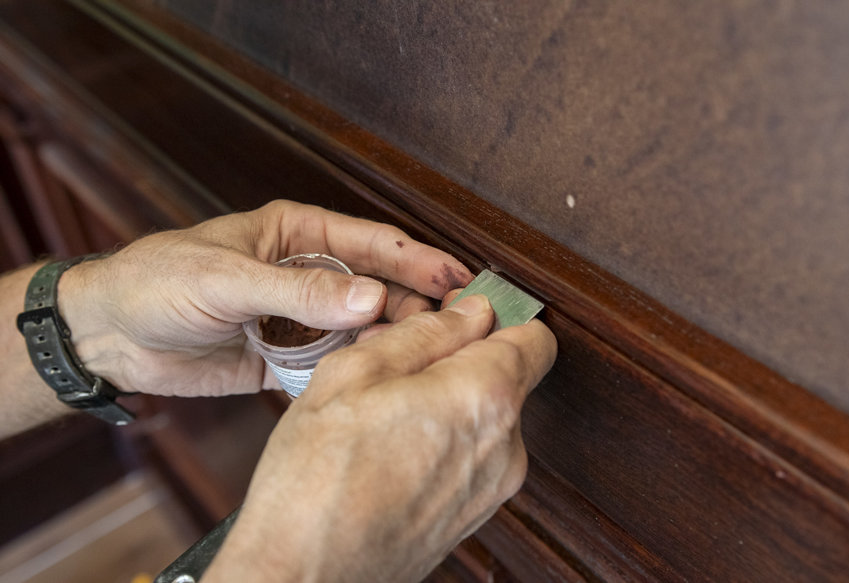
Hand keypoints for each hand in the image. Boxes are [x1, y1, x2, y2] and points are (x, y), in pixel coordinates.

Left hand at [57, 200, 472, 396]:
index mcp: (297, 235)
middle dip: (418, 305)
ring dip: (394, 341)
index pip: (372, 243)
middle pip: (379, 287)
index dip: (418, 260)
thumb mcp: (227, 278)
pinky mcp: (288, 359)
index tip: (458, 279)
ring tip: (432, 357)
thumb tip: (371, 298)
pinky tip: (384, 382)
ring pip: (363, 329)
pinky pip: (335, 365)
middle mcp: (308, 275)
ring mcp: (301, 319)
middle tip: (459, 326)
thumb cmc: (156, 283)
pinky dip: (358, 373)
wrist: (108, 336)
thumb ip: (300, 291)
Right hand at [205, 295, 557, 582]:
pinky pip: (473, 456)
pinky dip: (444, 440)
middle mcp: (505, 447)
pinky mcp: (474, 516)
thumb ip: (425, 333)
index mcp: (483, 399)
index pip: (534, 337)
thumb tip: (470, 312)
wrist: (305, 576)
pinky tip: (392, 447)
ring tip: (386, 412)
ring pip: (486, 417)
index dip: (498, 316)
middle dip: (463, 358)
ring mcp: (493, 488)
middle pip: (508, 377)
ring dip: (449, 401)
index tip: (461, 312)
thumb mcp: (355, 374)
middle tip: (400, 363)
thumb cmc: (317, 479)